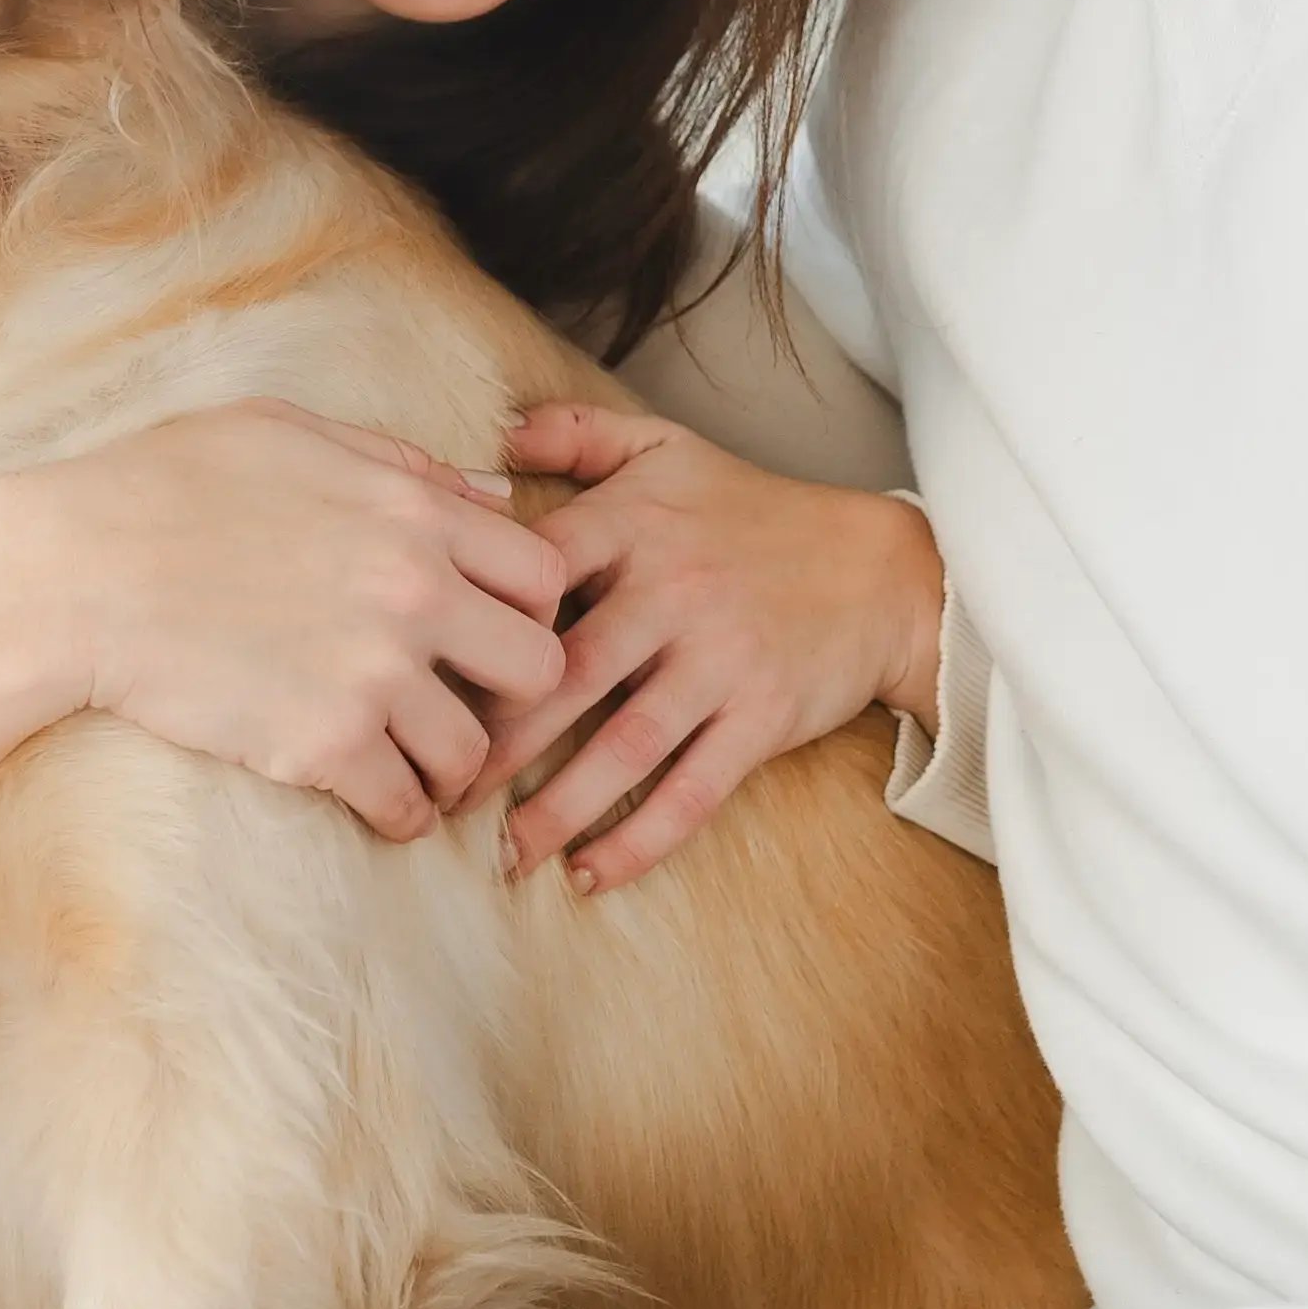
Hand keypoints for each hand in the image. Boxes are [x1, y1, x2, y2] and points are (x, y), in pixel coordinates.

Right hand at [0, 400, 575, 840]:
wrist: (70, 575)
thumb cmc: (163, 487)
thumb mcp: (287, 434)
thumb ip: (401, 461)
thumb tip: (495, 489)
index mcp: (412, 511)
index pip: (543, 573)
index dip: (526, 610)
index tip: (486, 632)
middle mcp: (413, 592)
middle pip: (540, 667)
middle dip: (511, 694)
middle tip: (470, 705)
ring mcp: (373, 673)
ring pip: (475, 752)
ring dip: (453, 767)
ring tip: (419, 767)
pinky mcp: (323, 745)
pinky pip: (405, 806)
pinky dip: (398, 813)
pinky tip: (375, 800)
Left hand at [477, 401, 943, 890]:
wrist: (882, 569)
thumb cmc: (756, 510)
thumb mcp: (667, 448)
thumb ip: (579, 434)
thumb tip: (493, 437)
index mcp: (635, 525)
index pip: (533, 574)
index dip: (475, 629)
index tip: (425, 681)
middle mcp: (673, 591)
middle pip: (567, 676)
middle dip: (498, 742)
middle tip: (442, 791)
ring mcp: (721, 660)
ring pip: (623, 747)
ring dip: (558, 808)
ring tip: (506, 853)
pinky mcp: (762, 717)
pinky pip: (691, 791)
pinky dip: (639, 839)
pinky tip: (590, 874)